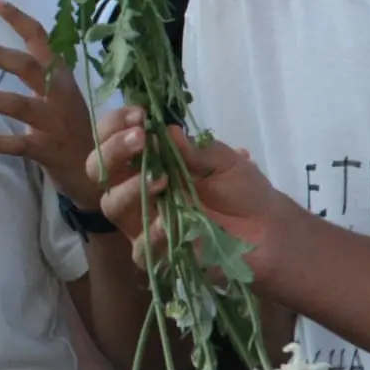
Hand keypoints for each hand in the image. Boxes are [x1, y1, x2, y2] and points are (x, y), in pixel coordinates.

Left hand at [0, 0, 98, 206]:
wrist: (105, 174)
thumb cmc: (75, 130)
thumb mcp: (63, 96)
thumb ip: (42, 76)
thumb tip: (12, 52)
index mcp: (61, 78)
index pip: (41, 40)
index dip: (18, 19)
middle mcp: (60, 95)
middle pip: (27, 67)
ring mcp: (55, 123)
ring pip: (19, 104)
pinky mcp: (48, 150)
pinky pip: (17, 144)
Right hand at [89, 106, 281, 277]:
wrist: (271, 233)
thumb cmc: (243, 190)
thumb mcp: (226, 161)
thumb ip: (197, 149)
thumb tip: (169, 132)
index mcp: (147, 162)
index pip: (112, 140)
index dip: (115, 125)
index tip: (138, 114)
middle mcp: (136, 189)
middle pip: (98, 170)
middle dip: (112, 151)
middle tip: (140, 138)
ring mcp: (144, 222)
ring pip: (111, 205)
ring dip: (129, 188)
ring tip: (161, 178)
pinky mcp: (158, 255)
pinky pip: (140, 248)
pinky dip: (150, 234)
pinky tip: (165, 224)